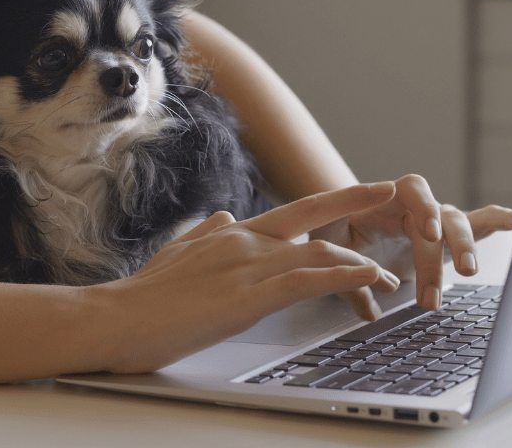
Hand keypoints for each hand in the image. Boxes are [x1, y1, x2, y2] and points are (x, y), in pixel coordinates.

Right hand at [90, 182, 402, 374]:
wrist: (115, 318)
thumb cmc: (143, 296)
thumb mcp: (177, 254)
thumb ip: (206, 234)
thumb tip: (227, 217)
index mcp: (229, 233)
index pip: (292, 211)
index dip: (333, 200)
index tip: (364, 193)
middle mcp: (243, 240)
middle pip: (313, 216)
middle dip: (358, 202)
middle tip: (396, 196)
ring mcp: (246, 266)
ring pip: (318, 252)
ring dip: (362, 262)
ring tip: (391, 276)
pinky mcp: (246, 297)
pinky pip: (306, 281)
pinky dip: (343, 277)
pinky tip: (368, 279)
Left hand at [309, 174, 511, 316]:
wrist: (341, 230)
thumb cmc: (334, 234)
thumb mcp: (330, 247)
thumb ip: (347, 272)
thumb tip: (370, 309)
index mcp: (387, 197)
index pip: (412, 192)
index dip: (424, 209)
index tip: (428, 233)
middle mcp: (418, 206)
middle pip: (442, 218)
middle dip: (443, 253)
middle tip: (437, 290)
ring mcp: (437, 221)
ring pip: (461, 226)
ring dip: (467, 249)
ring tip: (468, 274)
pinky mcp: (448, 240)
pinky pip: (479, 225)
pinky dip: (499, 221)